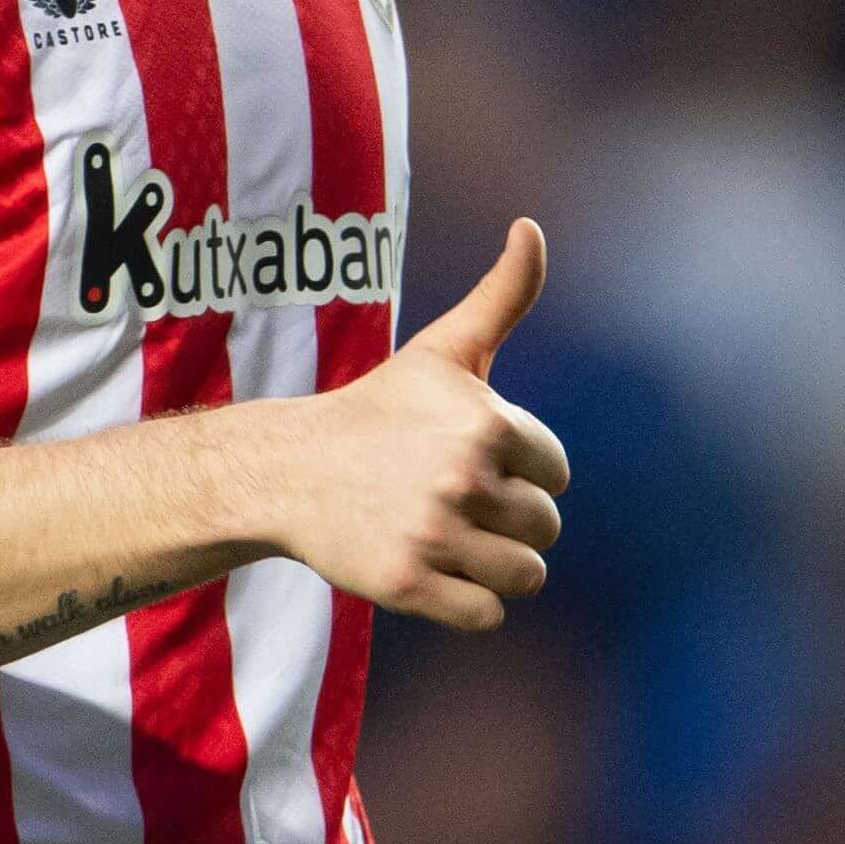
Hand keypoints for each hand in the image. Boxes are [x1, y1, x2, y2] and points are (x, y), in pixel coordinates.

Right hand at [276, 219, 569, 631]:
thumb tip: (532, 227)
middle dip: (508, 520)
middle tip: (450, 501)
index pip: (556, 474)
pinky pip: (487, 617)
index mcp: (488, 424)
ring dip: (493, 565)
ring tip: (446, 537)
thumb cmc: (380, 410)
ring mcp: (433, 536)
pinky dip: (469, 604)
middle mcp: (464, 480)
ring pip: (525, 576)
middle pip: (545, 528)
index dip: (519, 470)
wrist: (287, 470)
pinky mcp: (406, 586)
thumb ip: (504, 294)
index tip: (468, 460)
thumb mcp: (445, 349)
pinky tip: (433, 571)